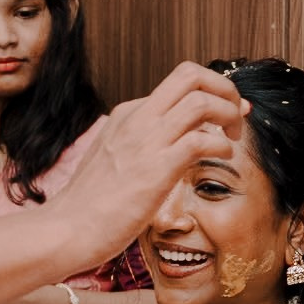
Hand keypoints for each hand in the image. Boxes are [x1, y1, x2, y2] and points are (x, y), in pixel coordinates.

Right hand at [49, 63, 245, 262]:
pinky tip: (223, 159)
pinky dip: (222, 146)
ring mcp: (146, 142)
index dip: (209, 93)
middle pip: (190, 74)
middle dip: (224, 88)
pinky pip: (202, 140)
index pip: (177, 85)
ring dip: (229, 115)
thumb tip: (172, 146)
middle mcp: (137, 120)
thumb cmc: (90, 205)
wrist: (66, 229)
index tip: (227, 112)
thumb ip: (139, 146)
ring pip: (201, 101)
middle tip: (237, 113)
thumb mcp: (113, 159)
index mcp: (127, 115)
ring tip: (235, 136)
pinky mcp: (156, 169)